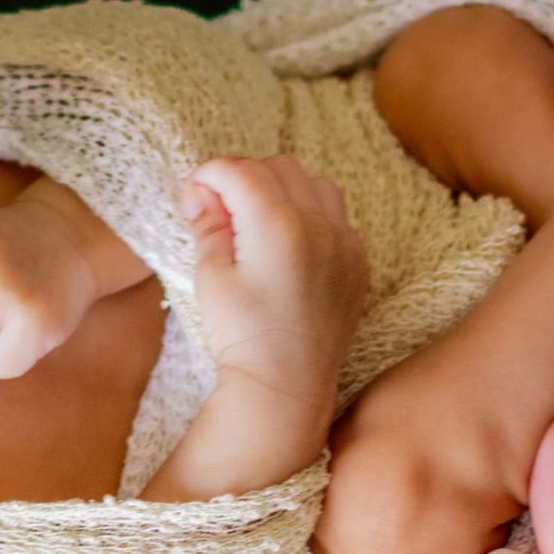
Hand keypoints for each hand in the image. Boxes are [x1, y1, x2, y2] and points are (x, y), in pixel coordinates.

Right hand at [182, 154, 367, 416]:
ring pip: (315, 184)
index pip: (240, 170)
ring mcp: (345, 243)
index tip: (195, 192)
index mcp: (278, 225)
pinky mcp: (357, 262)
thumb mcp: (211, 278)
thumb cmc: (242, 337)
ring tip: (258, 222)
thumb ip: (209, 225)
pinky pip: (337, 217)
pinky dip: (311, 216)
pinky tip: (289, 245)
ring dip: (283, 190)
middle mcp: (319, 225)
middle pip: (279, 166)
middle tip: (222, 208)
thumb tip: (201, 191)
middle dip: (245, 177)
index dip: (210, 174)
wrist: (286, 387)